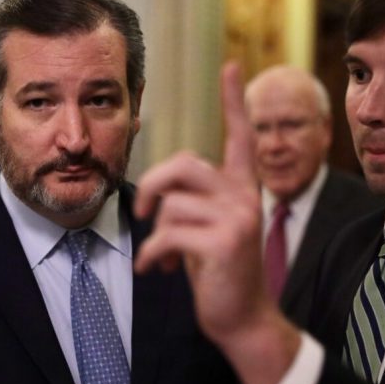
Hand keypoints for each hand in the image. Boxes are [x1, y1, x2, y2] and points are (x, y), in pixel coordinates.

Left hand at [134, 62, 300, 383]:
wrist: (242, 318)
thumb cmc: (218, 269)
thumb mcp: (207, 227)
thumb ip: (191, 200)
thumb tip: (156, 190)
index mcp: (241, 188)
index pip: (239, 137)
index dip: (233, 102)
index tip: (232, 65)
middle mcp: (243, 197)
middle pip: (184, 164)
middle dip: (151, 186)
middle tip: (140, 212)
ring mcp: (237, 219)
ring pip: (170, 204)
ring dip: (154, 233)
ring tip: (159, 255)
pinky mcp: (223, 243)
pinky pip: (166, 234)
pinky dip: (151, 255)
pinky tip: (155, 269)